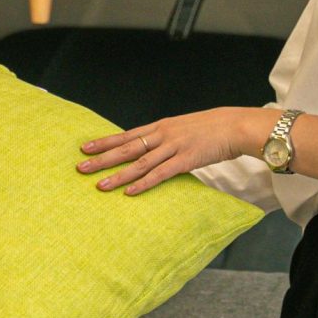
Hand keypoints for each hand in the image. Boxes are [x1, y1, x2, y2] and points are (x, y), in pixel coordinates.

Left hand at [77, 107, 263, 194]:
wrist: (236, 125)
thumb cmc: (212, 128)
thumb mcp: (184, 128)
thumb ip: (166, 137)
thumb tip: (151, 147)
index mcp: (161, 126)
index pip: (126, 135)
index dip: (105, 142)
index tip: (85, 147)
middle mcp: (163, 135)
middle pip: (127, 148)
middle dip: (102, 158)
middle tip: (81, 167)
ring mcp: (174, 147)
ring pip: (140, 163)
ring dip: (119, 175)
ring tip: (99, 185)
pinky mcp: (186, 160)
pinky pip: (161, 174)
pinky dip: (144, 183)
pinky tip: (130, 192)